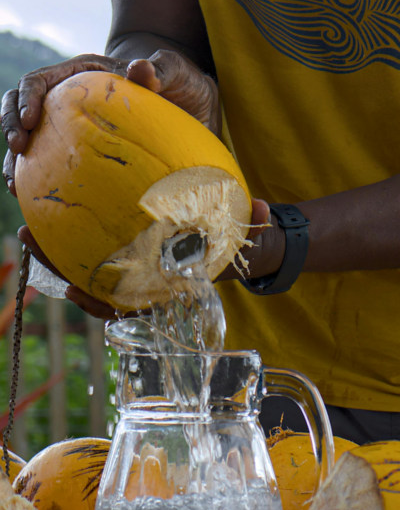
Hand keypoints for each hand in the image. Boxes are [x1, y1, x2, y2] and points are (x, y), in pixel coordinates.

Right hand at [1, 49, 218, 195]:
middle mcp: (69, 100)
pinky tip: (38, 204)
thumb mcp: (176, 72)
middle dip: (11, 125)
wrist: (191, 103)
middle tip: (17, 149)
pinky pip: (53, 167)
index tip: (29, 119)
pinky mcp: (81, 152)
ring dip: (16, 160)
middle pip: (21, 108)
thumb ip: (160, 70)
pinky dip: (41, 182)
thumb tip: (140, 68)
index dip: (27, 96)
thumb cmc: (180, 82)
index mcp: (83, 74)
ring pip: (31, 141)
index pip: (41, 80)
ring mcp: (72, 127)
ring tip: (15, 184)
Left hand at [19, 199, 272, 319]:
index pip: (126, 302)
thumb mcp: (246, 234)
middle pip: (89, 283)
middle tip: (28, 235)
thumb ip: (254, 222)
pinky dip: (74, 234)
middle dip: (56, 265)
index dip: (96, 300)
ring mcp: (133, 268)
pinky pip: (96, 248)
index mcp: (166, 287)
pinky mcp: (132, 250)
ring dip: (53, 250)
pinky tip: (58, 209)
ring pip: (85, 266)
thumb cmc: (237, 243)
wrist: (237, 246)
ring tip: (27, 224)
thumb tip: (263, 207)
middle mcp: (143, 282)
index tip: (71, 288)